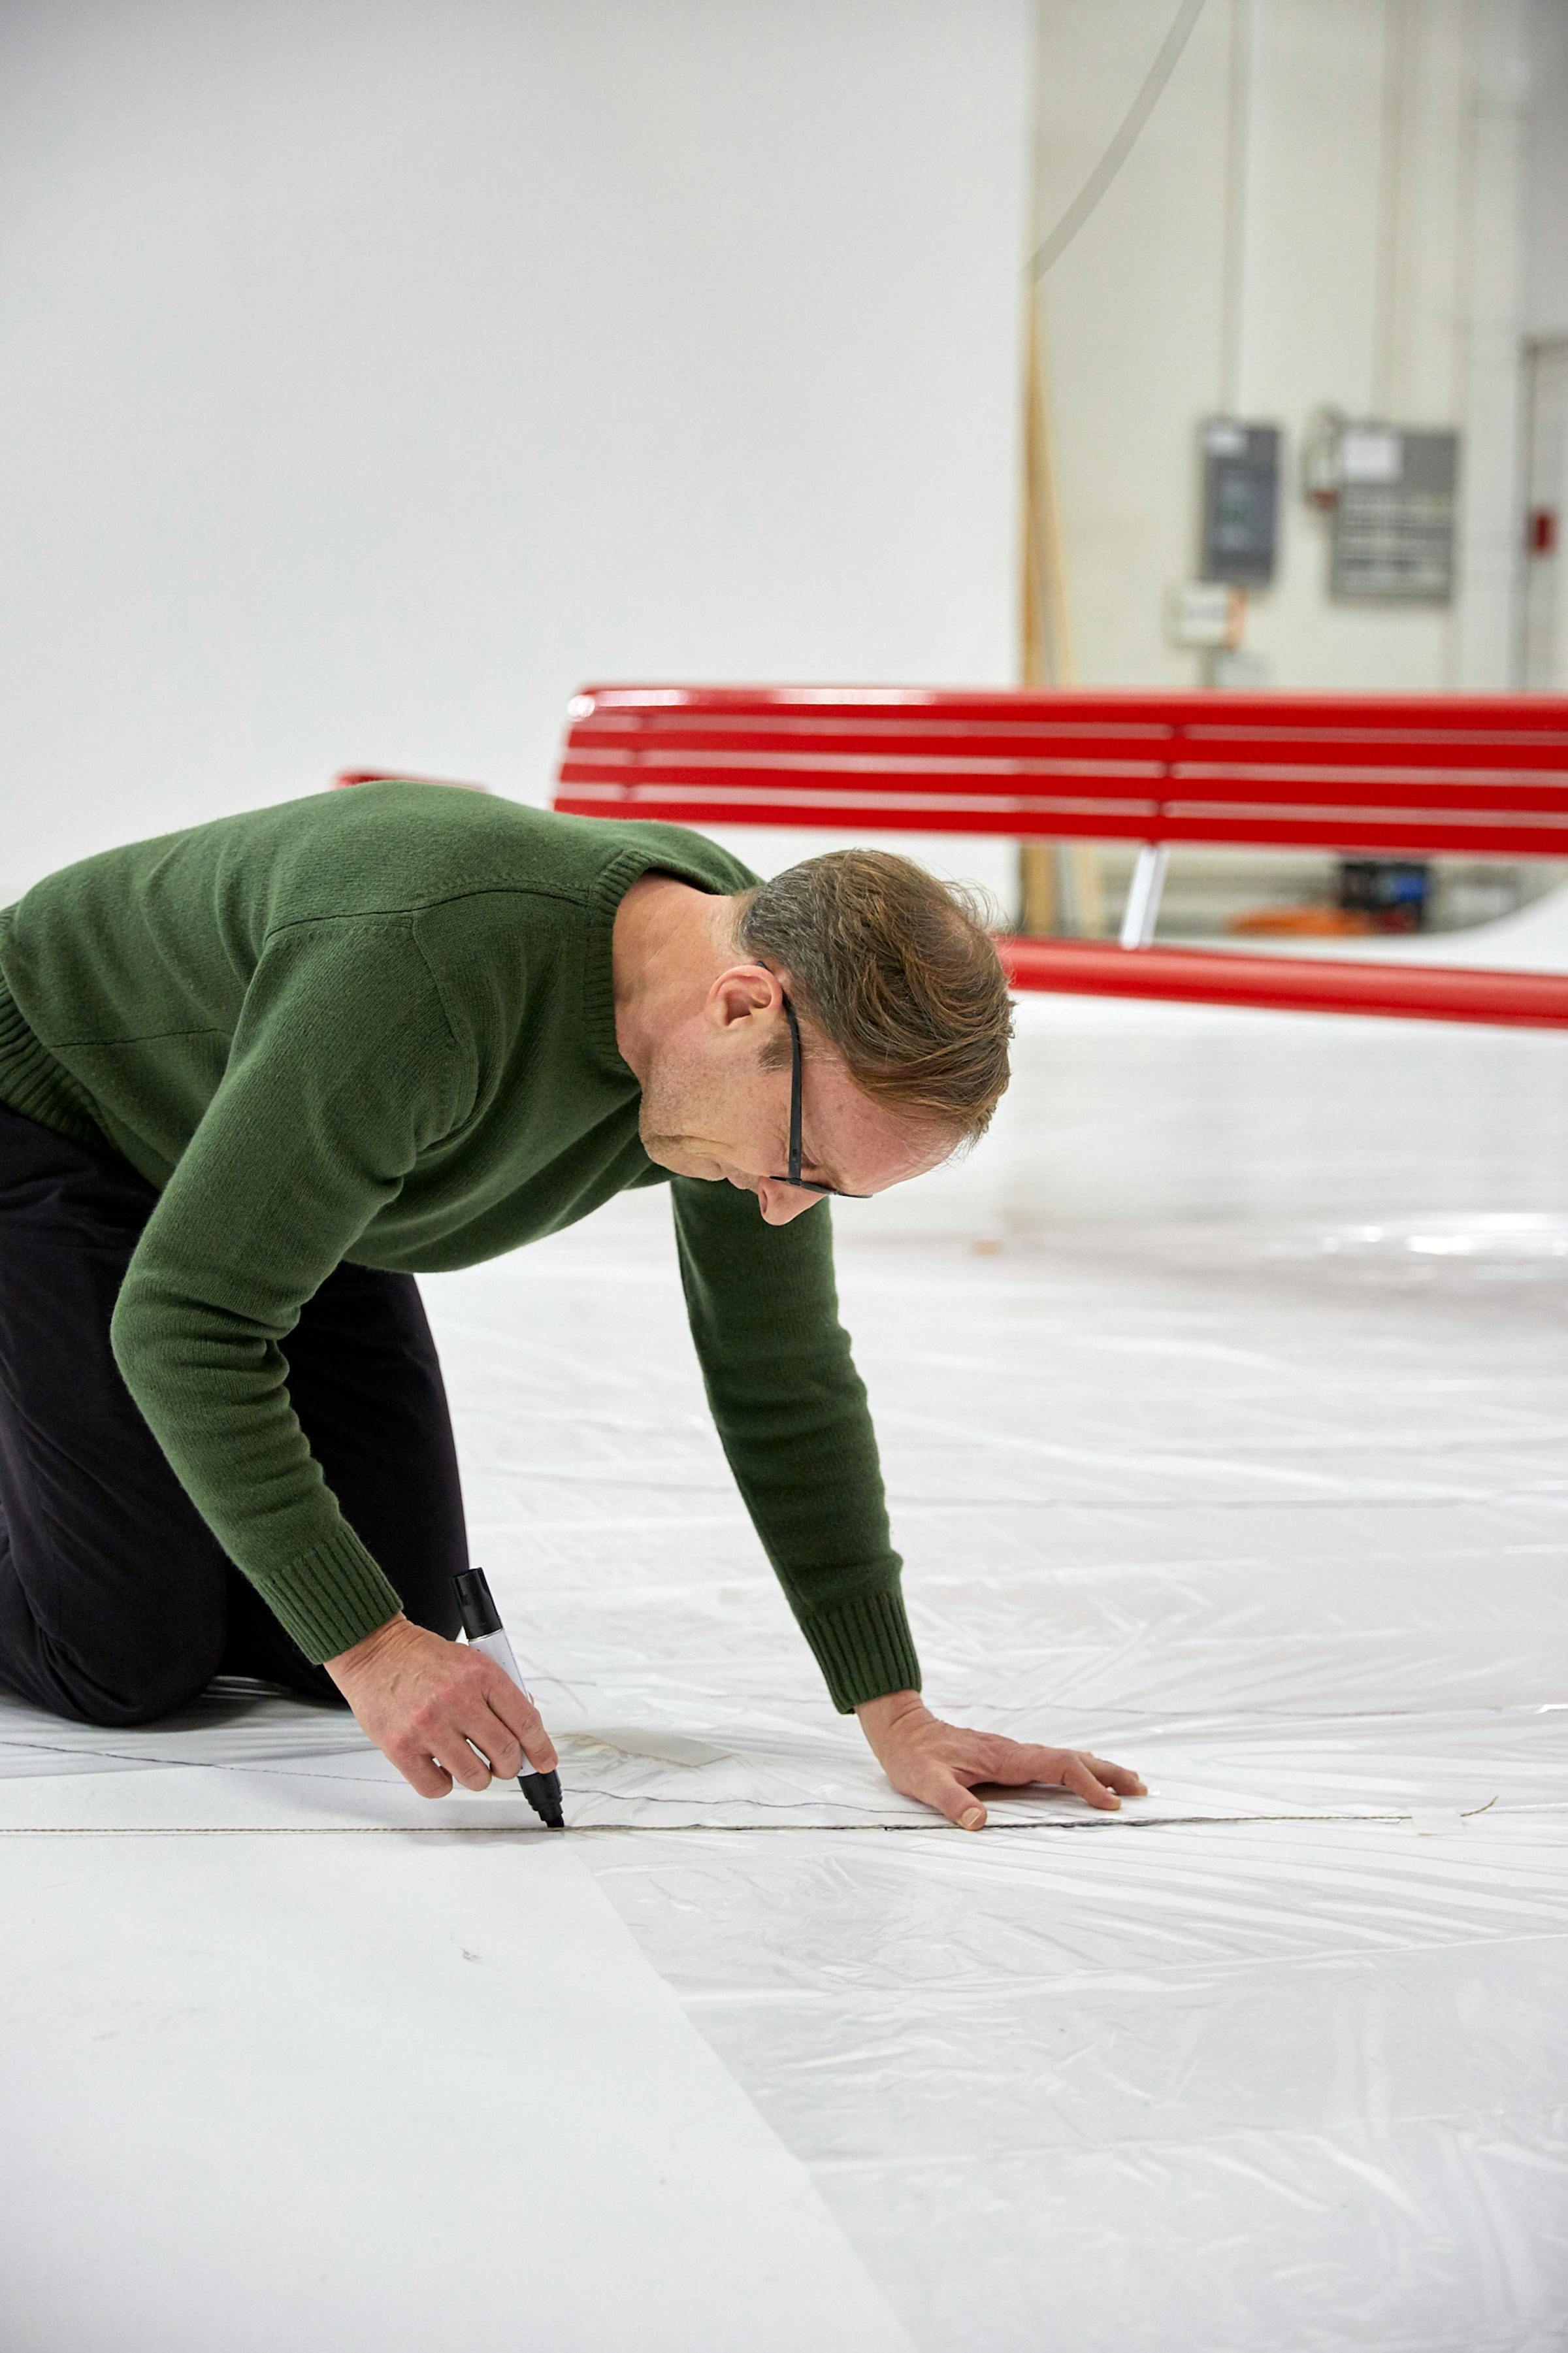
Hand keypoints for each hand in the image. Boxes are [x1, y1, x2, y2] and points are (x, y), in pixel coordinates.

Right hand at [324, 1613, 557, 1799]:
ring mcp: (427, 1726)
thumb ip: (498, 1693)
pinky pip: (437, 1787)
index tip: (545, 1761)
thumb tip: (527, 1734)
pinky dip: (444, 1783)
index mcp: (480, 1673)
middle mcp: (456, 1699)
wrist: (373, 1651)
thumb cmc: (422, 1659)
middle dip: (510, 1765)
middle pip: (505, 1753)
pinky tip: (440, 1765)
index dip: (541, 1748)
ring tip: (468, 1761)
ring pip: (475, 1777)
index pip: (526, 1721)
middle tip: (503, 1763)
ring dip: (478, 1776)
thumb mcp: (470, 1661)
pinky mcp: (401, 1748)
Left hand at [856, 1690, 1144, 1830]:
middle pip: (1071, 1757)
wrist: (903, 1730)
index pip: (1056, 1766)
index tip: (1110, 1803)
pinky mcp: (1007, 1758)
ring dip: (1097, 1768)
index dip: (1085, 1783)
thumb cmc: (913, 1757)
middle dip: (1107, 1772)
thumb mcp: (925, 1781)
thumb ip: (951, 1801)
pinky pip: (1052, 1761)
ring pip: (1064, 1757)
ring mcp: (1013, 1753)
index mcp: (1004, 1757)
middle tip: (1142, 1788)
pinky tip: (1084, 1775)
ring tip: (1128, 1782)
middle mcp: (1014, 1752)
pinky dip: (1077, 1767)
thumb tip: (978, 1824)